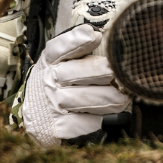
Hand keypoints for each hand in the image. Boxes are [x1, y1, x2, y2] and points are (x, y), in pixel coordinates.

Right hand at [23, 25, 130, 146]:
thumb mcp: (64, 62)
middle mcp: (48, 79)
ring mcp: (52, 103)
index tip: (94, 35)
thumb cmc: (62, 82)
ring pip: (80, 99)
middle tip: (114, 71)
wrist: (40, 116)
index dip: (76, 40)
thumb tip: (107, 38)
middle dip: (96, 71)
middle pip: (73, 72)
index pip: (60, 47)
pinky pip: (80, 123)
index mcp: (51, 59)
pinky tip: (108, 117)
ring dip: (104, 99)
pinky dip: (96, 120)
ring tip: (122, 99)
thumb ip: (83, 51)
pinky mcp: (57, 127)